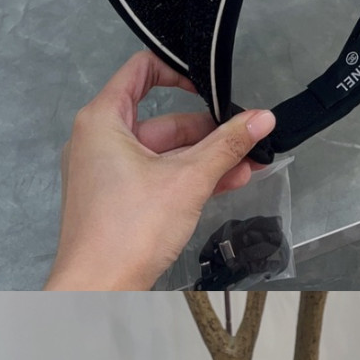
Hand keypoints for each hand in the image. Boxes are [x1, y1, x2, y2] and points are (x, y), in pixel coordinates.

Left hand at [47, 53, 275, 294]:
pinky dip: (187, 178)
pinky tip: (226, 183)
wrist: (98, 288)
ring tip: (247, 164)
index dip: (177, 71)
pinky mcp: (117, 199)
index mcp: (102, 121)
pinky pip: (156, 176)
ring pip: (163, 153)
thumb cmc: (125, 232)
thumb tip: (261, 120)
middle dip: (207, 131)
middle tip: (244, 136)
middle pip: (161, 120)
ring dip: (204, 159)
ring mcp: (106, 172)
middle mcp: (98, 142)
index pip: (139, 71)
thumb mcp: (188, 179)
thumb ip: (227, 146)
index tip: (209, 86)